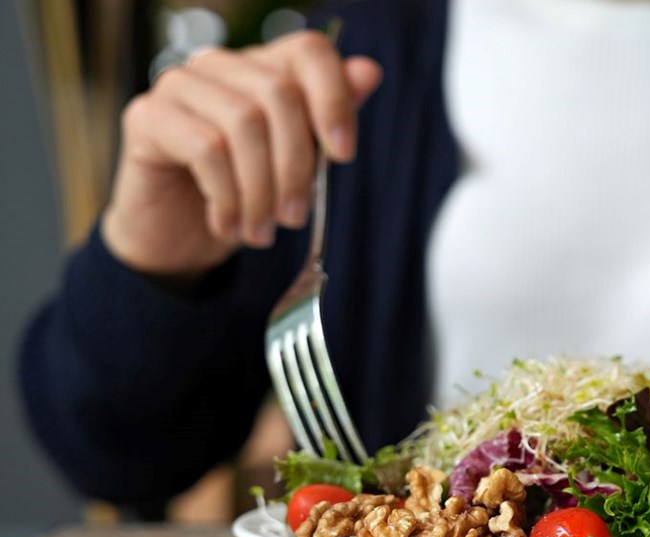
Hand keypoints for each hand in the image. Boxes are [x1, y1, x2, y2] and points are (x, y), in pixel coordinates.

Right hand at [101, 30, 381, 283]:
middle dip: (296, 165)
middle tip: (294, 218)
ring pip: (243, 123)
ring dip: (260, 191)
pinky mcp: (146, 115)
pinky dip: (226, 196)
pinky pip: (205, 149)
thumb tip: (369, 72)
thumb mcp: (297, 165)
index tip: (344, 156)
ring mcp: (179, 84)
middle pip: (280, 93)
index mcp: (263, 67)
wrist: (178, 237)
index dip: (334, 99)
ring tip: (260, 230)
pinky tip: (226, 225)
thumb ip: (327, 121)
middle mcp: (220, 65)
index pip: (309, 51)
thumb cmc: (244, 194)